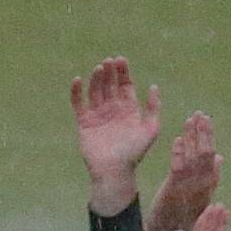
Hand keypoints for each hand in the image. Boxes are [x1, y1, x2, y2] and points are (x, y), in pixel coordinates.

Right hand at [70, 56, 160, 201]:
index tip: (121, 60)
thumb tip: (153, 86)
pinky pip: (78, 103)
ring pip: (95, 90)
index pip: (125, 85)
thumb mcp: (150, 130)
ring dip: (96, 79)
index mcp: (129, 110)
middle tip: (109, 61)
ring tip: (99, 68)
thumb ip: (154, 109)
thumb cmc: (134, 153)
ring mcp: (98, 115)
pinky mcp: (84, 122)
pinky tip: (78, 79)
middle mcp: (113, 110)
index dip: (123, 72)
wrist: (114, 171)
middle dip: (110, 72)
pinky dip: (76, 91)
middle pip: (110, 85)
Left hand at [145, 111, 220, 230]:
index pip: (211, 154)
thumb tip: (219, 156)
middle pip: (206, 153)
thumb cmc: (183, 214)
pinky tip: (178, 140)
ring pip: (194, 157)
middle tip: (201, 114)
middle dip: (204, 133)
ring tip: (191, 119)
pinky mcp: (175, 188)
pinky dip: (179, 154)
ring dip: (192, 138)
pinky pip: (179, 168)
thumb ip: (211, 174)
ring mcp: (189, 185)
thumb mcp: (201, 193)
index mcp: (209, 183)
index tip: (206, 120)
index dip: (209, 136)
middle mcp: (202, 183)